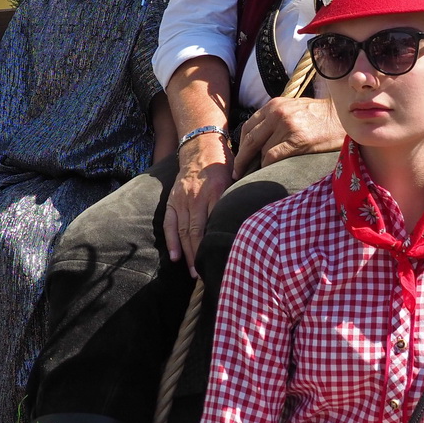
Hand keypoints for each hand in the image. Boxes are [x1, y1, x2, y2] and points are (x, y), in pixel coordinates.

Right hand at [162, 134, 232, 274]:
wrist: (200, 147)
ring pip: (184, 231)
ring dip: (189, 254)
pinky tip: (176, 258)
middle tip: (208, 275)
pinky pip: (170, 224)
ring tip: (195, 272)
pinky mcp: (173, 200)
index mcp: (218, 191)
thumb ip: (239, 200)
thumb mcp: (237, 179)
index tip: (226, 262)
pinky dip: (172, 242)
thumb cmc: (223, 166)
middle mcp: (198, 196)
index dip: (219, 244)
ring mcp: (183, 199)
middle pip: (198, 232)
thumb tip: (253, 224)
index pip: (218, 222)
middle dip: (202, 255)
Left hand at [233, 97, 345, 176]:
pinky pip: (272, 157)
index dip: (241, 145)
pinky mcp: (297, 140)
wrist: (343, 118)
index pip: (248, 127)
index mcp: (274, 105)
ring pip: (261, 150)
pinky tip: (268, 173)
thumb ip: (275, 118)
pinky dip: (267, 166)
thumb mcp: (293, 108)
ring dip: (257, 164)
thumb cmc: (319, 117)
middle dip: (241, 159)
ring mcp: (287, 126)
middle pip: (250, 140)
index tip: (239, 157)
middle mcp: (278, 113)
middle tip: (237, 173)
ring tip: (255, 175)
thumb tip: (257, 140)